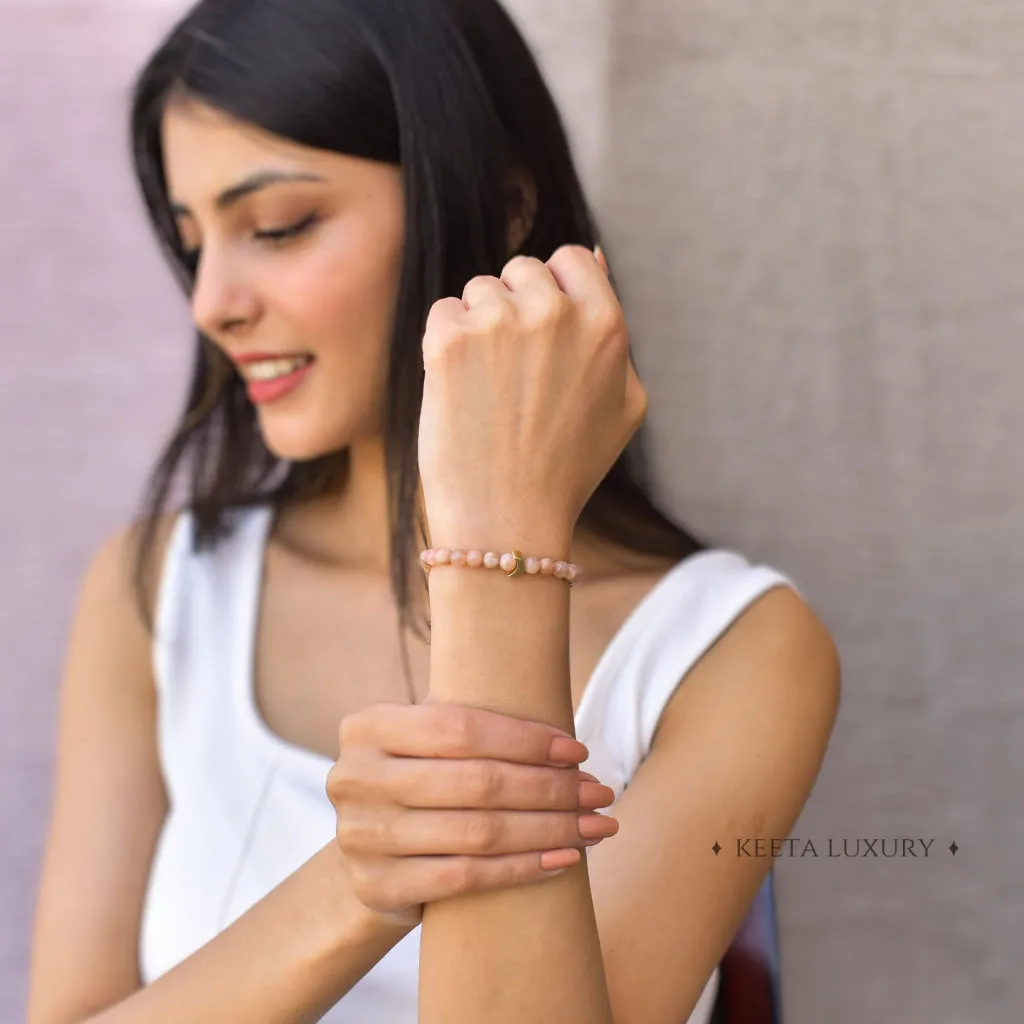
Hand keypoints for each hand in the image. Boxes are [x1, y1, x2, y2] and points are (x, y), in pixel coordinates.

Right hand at [325, 700, 618, 927]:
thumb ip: (470, 724)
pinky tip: (564, 859)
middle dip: (550, 788)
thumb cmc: (419, 778)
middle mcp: (355, 778)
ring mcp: (361, 836)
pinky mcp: (377, 885)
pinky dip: (523, 868)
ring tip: (595, 826)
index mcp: (367, 726)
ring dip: (550, 829)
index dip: (526, 740)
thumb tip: (565, 729)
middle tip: (599, 792)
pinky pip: (467, 877)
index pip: (461, 727)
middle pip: (477, 782)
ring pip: (479, 833)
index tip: (578, 751)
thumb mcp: (426, 741)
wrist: (370, 854)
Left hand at [417, 245, 646, 542]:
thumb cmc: (567, 469)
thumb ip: (615, 332)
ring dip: (478, 327)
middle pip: (521, 269)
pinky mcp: (449, 340)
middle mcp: (555, 312)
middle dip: (513, 308)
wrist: (507, 521)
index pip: (570, 259)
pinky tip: (461, 392)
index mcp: (606, 324)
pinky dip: (444, 345)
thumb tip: (593, 258)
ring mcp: (499, 322)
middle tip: (514, 375)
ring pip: (478, 290)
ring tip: (489, 390)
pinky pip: (443, 313)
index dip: (553, 291)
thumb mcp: (624, 404)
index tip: (542, 334)